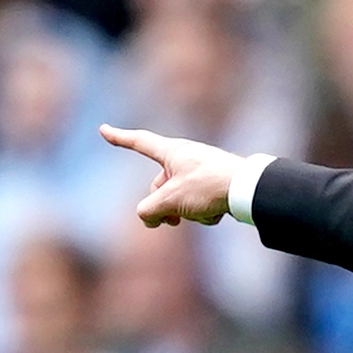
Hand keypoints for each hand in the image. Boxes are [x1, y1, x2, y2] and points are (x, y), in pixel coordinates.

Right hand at [100, 124, 239, 226]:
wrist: (248, 189)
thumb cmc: (208, 186)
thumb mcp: (171, 199)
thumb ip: (150, 209)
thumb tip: (146, 216)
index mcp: (171, 151)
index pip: (139, 142)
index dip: (120, 138)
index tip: (104, 130)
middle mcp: (185, 157)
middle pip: (161, 185)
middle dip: (164, 206)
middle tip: (171, 222)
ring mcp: (201, 170)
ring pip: (181, 198)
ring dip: (187, 211)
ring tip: (202, 212)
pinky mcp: (217, 184)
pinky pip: (200, 202)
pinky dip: (204, 211)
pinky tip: (218, 212)